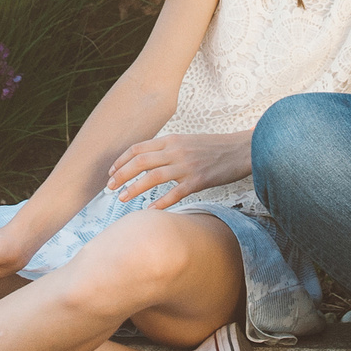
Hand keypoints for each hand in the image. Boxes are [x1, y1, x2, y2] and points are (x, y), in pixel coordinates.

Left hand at [106, 131, 252, 209]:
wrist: (241, 149)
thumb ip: (168, 149)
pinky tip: (150, 210)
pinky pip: (175, 193)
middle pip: (140, 161)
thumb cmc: (215, 147)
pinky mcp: (198, 180)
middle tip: (109, 187)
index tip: (111, 172)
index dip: (121, 160)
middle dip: (121, 175)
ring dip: (134, 188)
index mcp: (172, 140)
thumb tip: (149, 160)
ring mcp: (186, 165)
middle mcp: (176, 150)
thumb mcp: (188, 141)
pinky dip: (161, 202)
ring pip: (152, 176)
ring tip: (122, 198)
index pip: (138, 148)